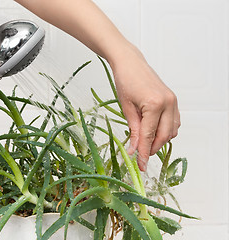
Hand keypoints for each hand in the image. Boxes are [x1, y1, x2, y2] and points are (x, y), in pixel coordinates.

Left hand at [111, 45, 179, 170]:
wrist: (130, 63)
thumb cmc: (125, 81)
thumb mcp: (126, 108)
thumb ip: (133, 130)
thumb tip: (134, 149)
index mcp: (155, 104)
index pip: (149, 135)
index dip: (143, 152)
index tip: (140, 165)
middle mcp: (168, 103)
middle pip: (164, 136)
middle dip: (152, 148)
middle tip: (141, 157)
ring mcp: (173, 101)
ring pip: (172, 131)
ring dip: (160, 140)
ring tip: (144, 144)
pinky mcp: (173, 100)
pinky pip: (174, 122)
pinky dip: (165, 130)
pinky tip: (153, 132)